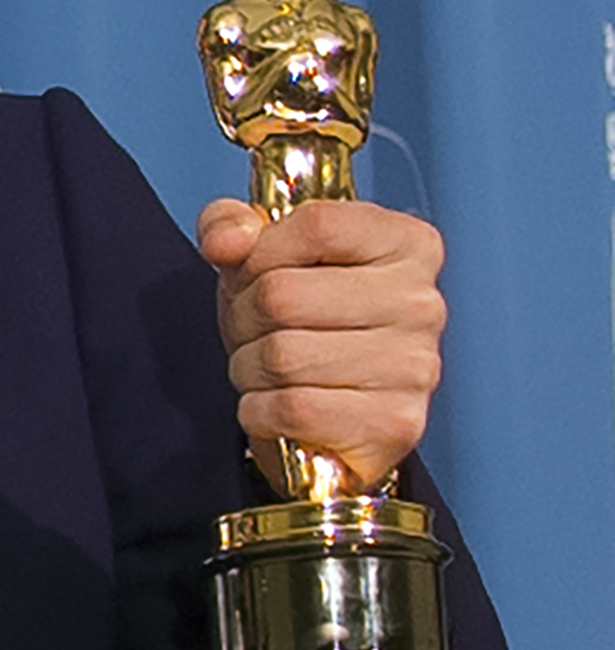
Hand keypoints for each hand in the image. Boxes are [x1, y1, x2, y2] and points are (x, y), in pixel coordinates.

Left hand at [197, 196, 444, 493]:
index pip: (318, 225)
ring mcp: (414, 366)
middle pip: (283, 295)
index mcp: (407, 244)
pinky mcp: (394, 424)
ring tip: (269, 369)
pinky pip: (291, 409)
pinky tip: (278, 405)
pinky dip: (260, 411)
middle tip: (257, 331)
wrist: (326, 417)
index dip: (261, 251)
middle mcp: (422, 302)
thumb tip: (225, 241)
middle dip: (244, 318)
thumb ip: (232, 225)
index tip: (257, 271)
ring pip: (281, 356)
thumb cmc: (299, 324)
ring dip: (249, 367)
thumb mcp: (260, 259)